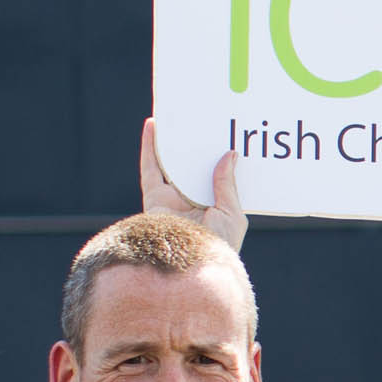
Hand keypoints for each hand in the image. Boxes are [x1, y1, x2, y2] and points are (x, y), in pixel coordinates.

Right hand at [138, 117, 247, 249]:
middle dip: (196, 148)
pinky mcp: (154, 199)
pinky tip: (153, 126)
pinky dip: (149, 147)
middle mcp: (192, 205)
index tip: (226, 137)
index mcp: (215, 209)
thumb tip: (230, 155)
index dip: (220, 160)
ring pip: (170, 166)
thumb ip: (227, 184)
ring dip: (172, 143)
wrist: (189, 264)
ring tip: (178, 117)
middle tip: (202, 122)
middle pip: (192, 169)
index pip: (217, 180)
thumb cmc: (218, 245)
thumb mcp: (232, 213)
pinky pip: (150, 169)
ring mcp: (172, 202)